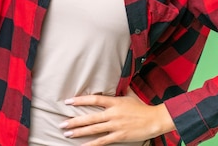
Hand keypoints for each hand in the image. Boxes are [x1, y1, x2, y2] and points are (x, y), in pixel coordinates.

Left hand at [59, 88, 174, 144]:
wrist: (155, 119)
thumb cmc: (142, 107)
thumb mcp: (130, 95)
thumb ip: (121, 88)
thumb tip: (118, 80)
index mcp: (114, 102)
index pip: (94, 99)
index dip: (80, 100)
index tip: (68, 102)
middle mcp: (112, 114)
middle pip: (90, 117)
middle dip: (74, 121)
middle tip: (62, 123)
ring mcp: (115, 126)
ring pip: (93, 129)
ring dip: (79, 132)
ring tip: (67, 134)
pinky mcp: (119, 136)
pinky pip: (103, 141)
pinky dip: (92, 144)